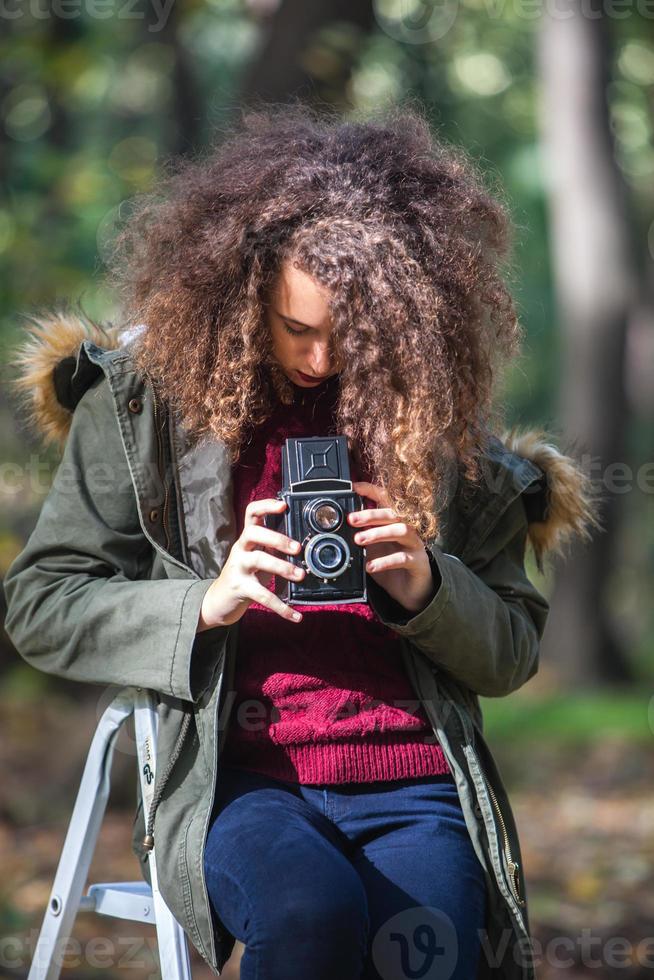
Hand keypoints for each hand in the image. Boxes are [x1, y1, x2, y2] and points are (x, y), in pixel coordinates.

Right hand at [198, 498, 305, 630]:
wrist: (219, 600)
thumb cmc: (245, 575)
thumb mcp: (257, 556)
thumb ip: (274, 548)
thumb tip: (304, 544)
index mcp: (247, 539)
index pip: (252, 513)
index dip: (266, 506)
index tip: (284, 505)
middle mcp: (240, 549)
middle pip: (253, 533)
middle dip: (276, 538)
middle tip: (297, 548)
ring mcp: (238, 568)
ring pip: (258, 560)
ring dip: (282, 567)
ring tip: (300, 575)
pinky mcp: (240, 588)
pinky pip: (262, 596)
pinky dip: (281, 607)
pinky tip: (296, 615)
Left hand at [348, 481, 437, 615]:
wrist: (411, 592)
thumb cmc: (391, 567)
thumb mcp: (373, 550)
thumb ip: (361, 539)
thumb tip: (338, 530)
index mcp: (394, 523)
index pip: (386, 500)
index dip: (372, 491)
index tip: (354, 487)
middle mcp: (407, 530)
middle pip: (392, 514)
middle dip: (371, 514)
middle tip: (351, 519)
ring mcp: (415, 545)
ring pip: (401, 530)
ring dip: (378, 533)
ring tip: (358, 540)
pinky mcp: (419, 562)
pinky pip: (403, 558)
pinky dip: (385, 561)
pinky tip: (370, 566)